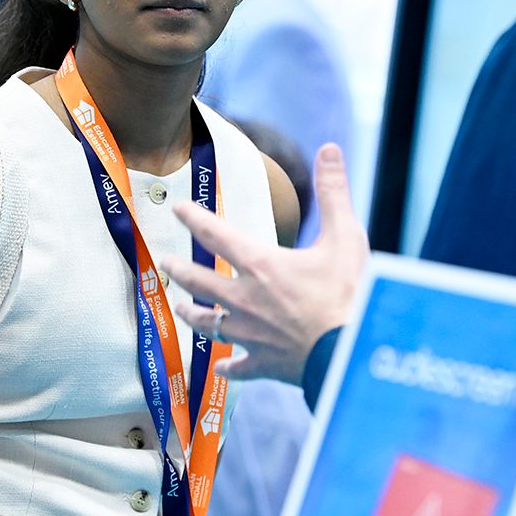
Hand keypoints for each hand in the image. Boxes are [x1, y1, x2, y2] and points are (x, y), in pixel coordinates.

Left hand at [162, 144, 368, 384]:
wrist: (351, 354)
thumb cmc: (349, 293)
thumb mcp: (346, 236)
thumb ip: (334, 192)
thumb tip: (330, 148)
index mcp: (260, 264)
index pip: (216, 234)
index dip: (193, 218)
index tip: (176, 208)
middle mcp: (245, 299)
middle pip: (199, 281)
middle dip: (179, 270)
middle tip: (163, 262)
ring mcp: (251, 335)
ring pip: (208, 324)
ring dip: (192, 314)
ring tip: (179, 308)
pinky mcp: (264, 363)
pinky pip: (237, 367)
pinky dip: (228, 367)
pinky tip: (220, 367)